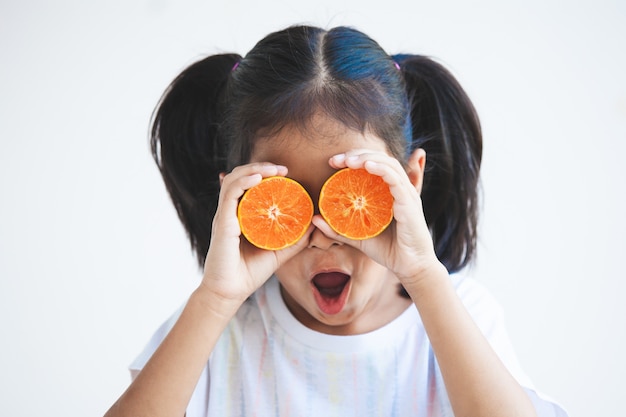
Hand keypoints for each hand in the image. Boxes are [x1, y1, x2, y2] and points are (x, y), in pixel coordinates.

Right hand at [201, 163, 313, 304]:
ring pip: (235, 180)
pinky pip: (230, 194)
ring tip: (273, 170)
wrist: (231, 293)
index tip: (286, 173)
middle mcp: (231, 211)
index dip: (265, 173)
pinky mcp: (222, 223)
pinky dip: (243, 181)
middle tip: (284, 170)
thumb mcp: (280, 252)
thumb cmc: (250, 272)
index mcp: (242, 215)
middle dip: (262, 167)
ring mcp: (225, 216)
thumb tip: (315, 223)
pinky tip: (257, 178)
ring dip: (254, 169)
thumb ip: (295, 238)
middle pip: (241, 177)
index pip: (249, 185)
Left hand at [311, 149, 442, 286]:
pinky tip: (367, 165)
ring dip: (367, 158)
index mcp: (389, 192)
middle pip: (381, 159)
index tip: (333, 162)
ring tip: (348, 161)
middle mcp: (400, 189)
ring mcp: (407, 194)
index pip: (374, 165)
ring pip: (389, 164)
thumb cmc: (388, 251)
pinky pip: (396, 179)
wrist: (410, 268)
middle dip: (357, 154)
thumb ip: (337, 228)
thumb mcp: (357, 237)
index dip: (354, 158)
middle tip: (336, 160)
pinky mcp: (410, 203)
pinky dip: (381, 169)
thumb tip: (314, 219)